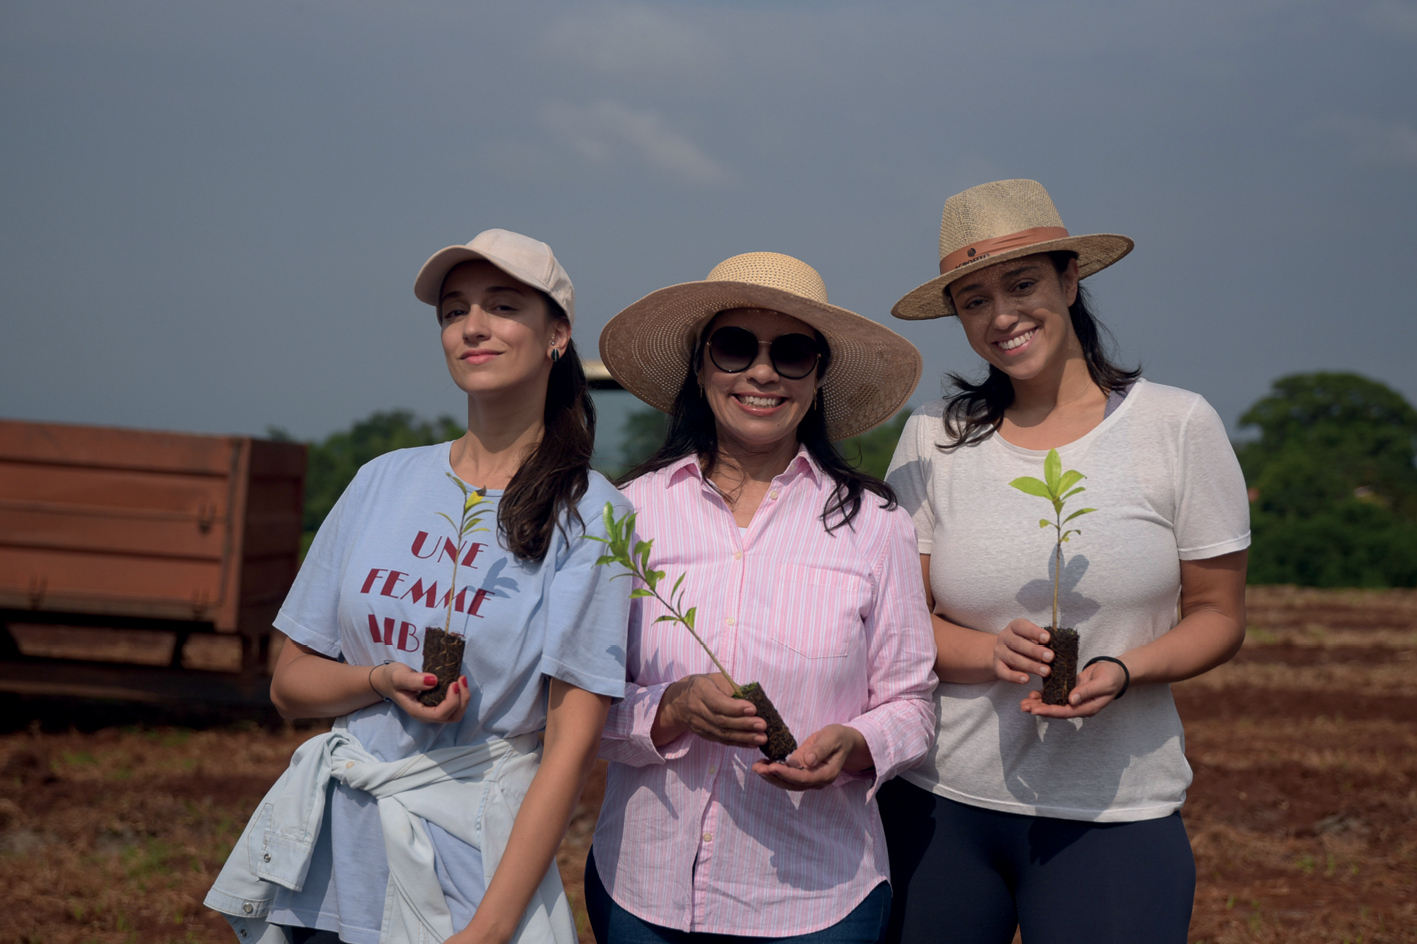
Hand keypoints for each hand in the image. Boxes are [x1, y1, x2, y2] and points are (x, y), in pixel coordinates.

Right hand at [371, 662, 471, 723]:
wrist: (388, 681)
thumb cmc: (392, 679)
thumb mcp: (399, 677)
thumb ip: (414, 680)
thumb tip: (433, 681)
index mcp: (418, 712)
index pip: (440, 714)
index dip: (451, 701)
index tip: (453, 683)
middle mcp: (427, 715)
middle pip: (452, 716)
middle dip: (462, 700)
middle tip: (461, 679)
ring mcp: (433, 710)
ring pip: (456, 713)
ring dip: (463, 698)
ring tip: (461, 679)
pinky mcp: (437, 704)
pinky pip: (454, 705)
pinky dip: (460, 695)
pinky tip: (458, 681)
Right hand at [653, 674, 765, 748]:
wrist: (679, 703)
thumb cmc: (704, 686)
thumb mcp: (715, 679)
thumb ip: (731, 687)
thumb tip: (751, 699)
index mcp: (700, 691)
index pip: (717, 702)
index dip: (735, 708)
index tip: (753, 709)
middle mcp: (698, 710)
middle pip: (721, 720)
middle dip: (744, 724)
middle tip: (762, 725)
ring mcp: (700, 725)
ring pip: (723, 734)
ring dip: (744, 737)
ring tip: (762, 738)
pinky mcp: (705, 735)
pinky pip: (722, 740)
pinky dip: (739, 743)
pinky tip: (753, 744)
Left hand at [752, 724, 868, 790]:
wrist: (841, 740)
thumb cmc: (838, 737)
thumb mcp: (832, 738)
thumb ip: (821, 750)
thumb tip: (808, 761)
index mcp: (826, 775)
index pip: (804, 778)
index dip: (787, 774)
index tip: (772, 767)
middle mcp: (816, 781)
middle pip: (792, 784)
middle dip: (774, 777)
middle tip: (758, 768)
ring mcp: (807, 778)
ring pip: (787, 782)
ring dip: (770, 776)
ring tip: (756, 767)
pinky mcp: (800, 771)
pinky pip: (786, 774)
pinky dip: (773, 771)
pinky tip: (761, 764)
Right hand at [994, 618, 1053, 683]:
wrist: (1004, 652)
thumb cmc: (1024, 643)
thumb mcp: (1031, 638)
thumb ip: (1042, 641)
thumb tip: (1060, 647)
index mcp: (1014, 627)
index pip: (1022, 627)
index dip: (1034, 632)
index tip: (1048, 638)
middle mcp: (1004, 637)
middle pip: (1018, 643)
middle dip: (1035, 651)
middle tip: (1051, 657)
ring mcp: (999, 652)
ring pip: (1013, 658)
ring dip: (1030, 665)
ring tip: (1046, 671)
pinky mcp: (997, 666)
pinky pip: (1004, 672)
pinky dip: (1014, 677)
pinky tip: (1026, 679)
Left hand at [1019, 659, 1126, 717]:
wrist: (1117, 670)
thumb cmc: (1113, 677)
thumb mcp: (1103, 683)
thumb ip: (1087, 691)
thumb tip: (1071, 700)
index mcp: (1088, 707)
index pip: (1066, 712)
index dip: (1050, 711)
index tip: (1035, 710)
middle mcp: (1079, 705)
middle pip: (1057, 710)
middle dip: (1040, 709)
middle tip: (1023, 707)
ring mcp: (1075, 698)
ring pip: (1054, 703)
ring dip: (1039, 703)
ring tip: (1023, 703)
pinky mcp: (1071, 690)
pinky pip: (1056, 694)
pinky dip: (1044, 694)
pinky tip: (1033, 694)